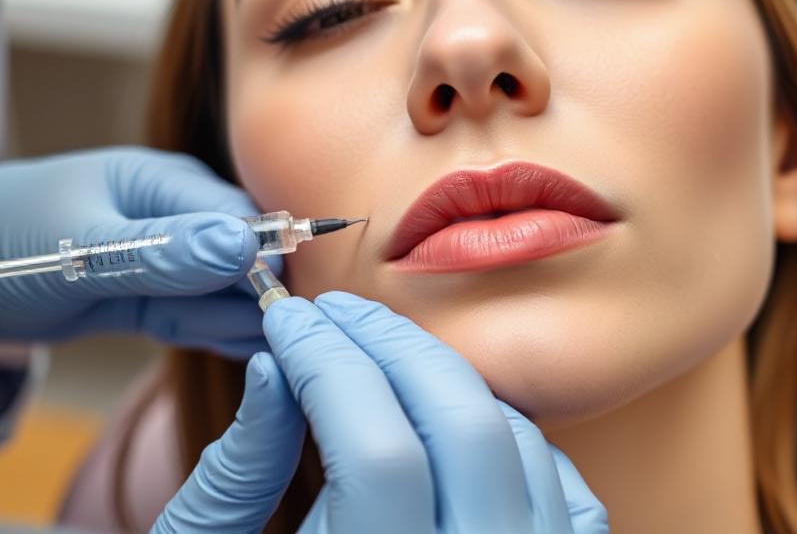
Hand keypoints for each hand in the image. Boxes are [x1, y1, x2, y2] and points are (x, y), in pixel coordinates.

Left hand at [0, 148, 278, 357]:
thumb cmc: (6, 242)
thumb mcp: (83, 248)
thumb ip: (165, 252)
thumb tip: (245, 248)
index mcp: (161, 183)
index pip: (236, 217)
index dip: (264, 259)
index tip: (280, 304)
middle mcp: (174, 217)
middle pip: (240, 256)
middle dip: (258, 297)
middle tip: (279, 341)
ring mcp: (164, 260)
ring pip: (222, 293)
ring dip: (241, 320)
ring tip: (270, 354)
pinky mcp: (150, 297)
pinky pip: (196, 316)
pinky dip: (218, 333)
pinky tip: (246, 347)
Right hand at [154, 292, 608, 532]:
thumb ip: (237, 476)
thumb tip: (275, 367)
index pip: (374, 448)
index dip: (327, 361)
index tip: (288, 319)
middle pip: (461, 426)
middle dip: (392, 345)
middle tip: (336, 314)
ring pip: (516, 441)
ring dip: (445, 378)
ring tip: (382, 355)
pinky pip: (559, 482)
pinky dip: (504, 432)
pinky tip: (448, 418)